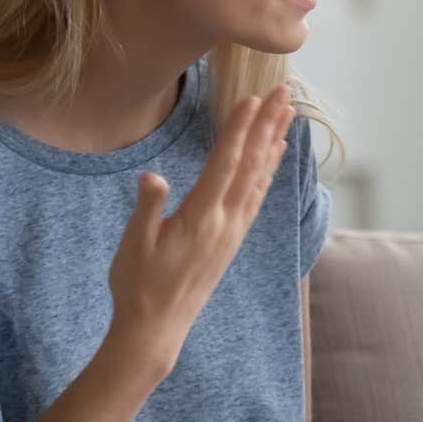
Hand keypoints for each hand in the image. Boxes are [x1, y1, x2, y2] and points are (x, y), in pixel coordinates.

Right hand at [105, 86, 294, 375]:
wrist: (156, 329)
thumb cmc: (138, 286)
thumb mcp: (134, 244)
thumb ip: (147, 208)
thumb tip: (153, 177)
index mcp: (200, 219)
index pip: (225, 164)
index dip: (240, 129)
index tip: (252, 98)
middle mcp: (225, 223)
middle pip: (251, 164)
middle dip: (267, 125)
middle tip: (283, 92)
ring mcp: (232, 232)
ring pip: (259, 178)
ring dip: (274, 143)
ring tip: (287, 114)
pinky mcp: (232, 240)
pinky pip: (256, 197)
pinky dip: (267, 170)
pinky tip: (273, 155)